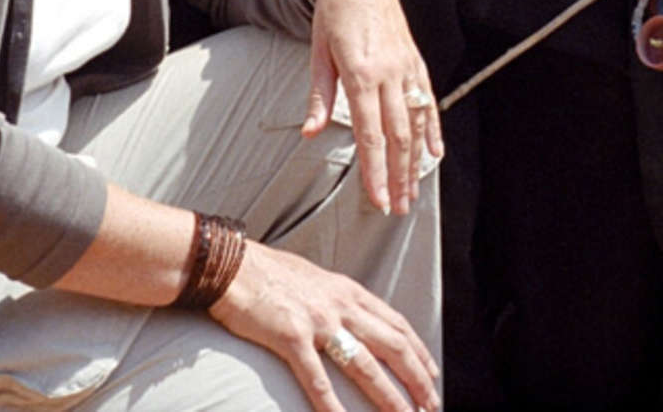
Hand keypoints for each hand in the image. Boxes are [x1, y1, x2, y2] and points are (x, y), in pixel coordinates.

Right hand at [210, 240, 440, 411]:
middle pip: (392, 345)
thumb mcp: (312, 277)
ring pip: (366, 366)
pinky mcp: (291, 337)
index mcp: (345, 290)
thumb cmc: (266, 271)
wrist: (230, 264)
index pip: (395, 322)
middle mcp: (339, 304)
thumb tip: (351, 317)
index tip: (432, 373)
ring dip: (390, 398)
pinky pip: (318, 380)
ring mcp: (317, 321)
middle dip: (417, 379)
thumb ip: (335, 297)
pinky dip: (334, 407)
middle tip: (431, 405)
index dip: (418, 350)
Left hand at [307, 0, 441, 214]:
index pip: (370, 134)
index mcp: (360, 74)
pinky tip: (435, 154)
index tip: (377, 201)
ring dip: (415, 163)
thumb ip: (319, 96)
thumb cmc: (333, 14)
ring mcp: (406, 68)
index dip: (374, 171)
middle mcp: (388, 74)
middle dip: (398, 177)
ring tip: (413, 193)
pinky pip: (428, 101)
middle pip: (397, 136)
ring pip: (416, 124)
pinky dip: (433, 129)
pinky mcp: (415, 61)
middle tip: (398, 209)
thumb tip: (310, 133)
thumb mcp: (318, 51)